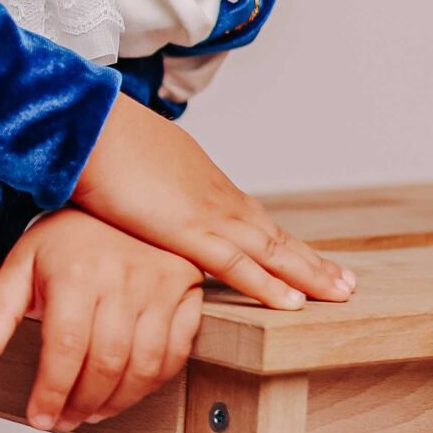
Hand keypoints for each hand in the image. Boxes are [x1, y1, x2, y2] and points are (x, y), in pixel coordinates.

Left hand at [0, 207, 206, 431]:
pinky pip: (176, 352)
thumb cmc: (66, 238)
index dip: (52, 392)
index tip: (40, 417)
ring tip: (93, 410)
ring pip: (144, 365)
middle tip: (65, 418)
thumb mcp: (21, 265)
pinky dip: (153, 382)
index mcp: (77, 271)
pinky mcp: (187, 291)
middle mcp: (123, 276)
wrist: (115, 199)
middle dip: (82, 404)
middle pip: (106, 363)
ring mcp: (160, 284)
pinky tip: (128, 388)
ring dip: (117, 401)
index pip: (66, 349)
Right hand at [71, 95, 354, 311]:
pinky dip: (269, 286)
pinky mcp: (192, 231)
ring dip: (308, 273)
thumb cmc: (97, 144)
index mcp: (202, 183)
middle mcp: (216, 197)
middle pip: (273, 235)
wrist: (87, 128)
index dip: (280, 242)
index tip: (305, 257)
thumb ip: (143, 187)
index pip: (251, 219)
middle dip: (310, 261)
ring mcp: (209, 213)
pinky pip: (239, 265)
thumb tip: (136, 195)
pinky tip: (294, 303)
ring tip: (340, 294)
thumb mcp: (129, 169)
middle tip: (344, 282)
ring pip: (271, 250)